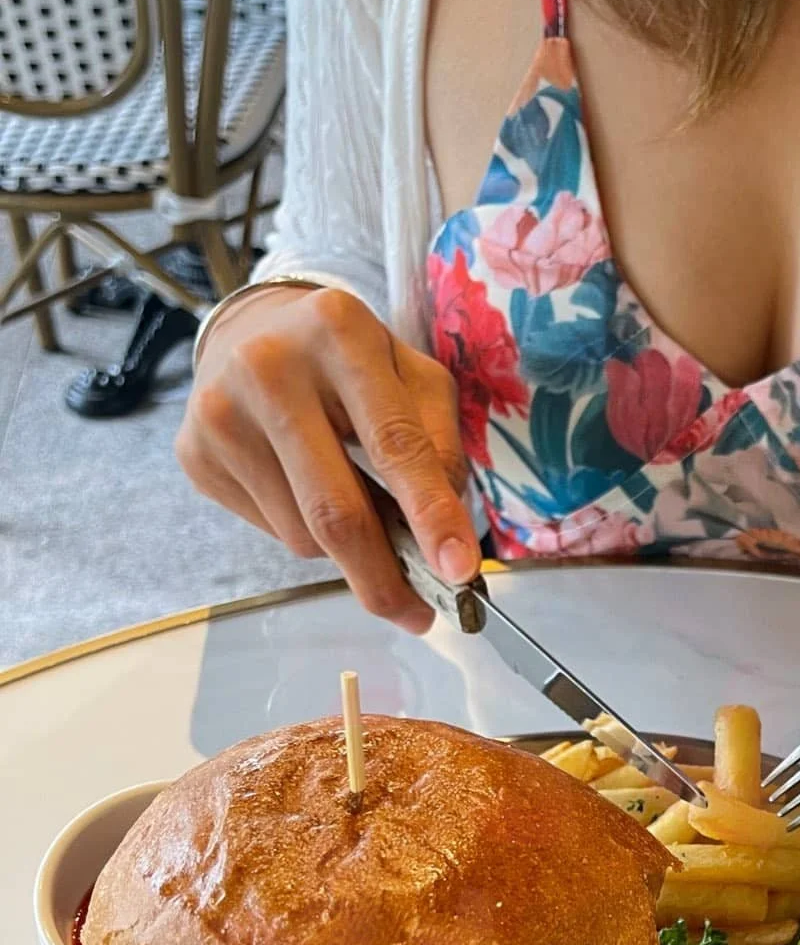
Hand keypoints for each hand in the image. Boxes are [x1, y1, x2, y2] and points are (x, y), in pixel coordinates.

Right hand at [176, 284, 477, 632]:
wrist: (255, 331)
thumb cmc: (351, 362)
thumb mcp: (413, 378)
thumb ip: (440, 447)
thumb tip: (446, 540)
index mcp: (339, 332)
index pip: (394, 444)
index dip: (430, 514)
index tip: (458, 571)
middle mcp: (268, 367)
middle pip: (335, 510)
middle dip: (384, 577)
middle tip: (417, 613)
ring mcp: (220, 413)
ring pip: (302, 534)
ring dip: (347, 550)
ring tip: (360, 508)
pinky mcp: (195, 454)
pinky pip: (271, 531)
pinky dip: (306, 532)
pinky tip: (307, 489)